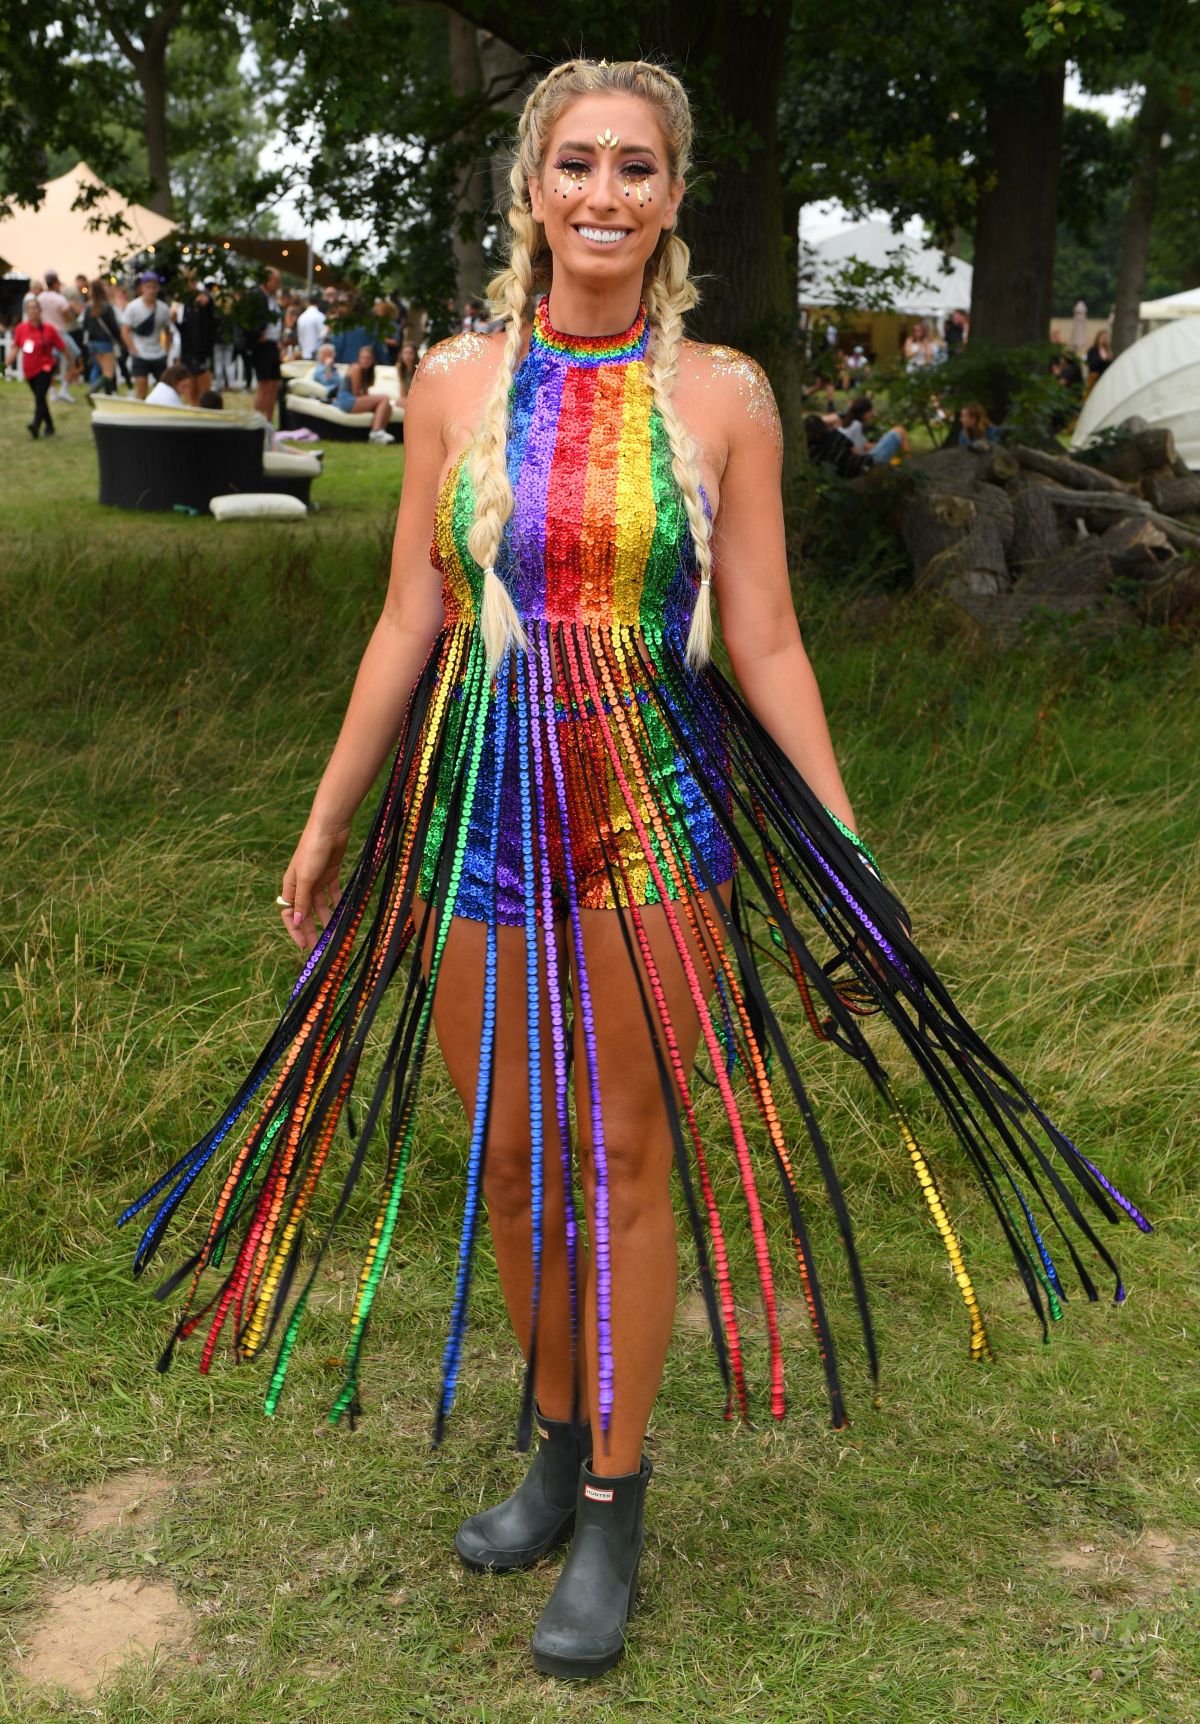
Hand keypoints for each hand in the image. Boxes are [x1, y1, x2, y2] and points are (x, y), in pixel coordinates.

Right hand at [280, 819, 351, 952]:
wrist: (329, 828)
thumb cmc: (312, 850)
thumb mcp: (306, 878)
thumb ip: (301, 900)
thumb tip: (296, 921)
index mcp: (290, 886)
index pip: (289, 914)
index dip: (295, 930)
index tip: (304, 945)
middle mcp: (302, 885)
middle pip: (305, 912)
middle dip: (311, 929)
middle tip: (319, 946)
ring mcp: (317, 880)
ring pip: (320, 905)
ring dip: (325, 919)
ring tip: (333, 934)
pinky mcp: (330, 874)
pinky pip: (333, 894)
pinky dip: (337, 904)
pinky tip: (343, 914)